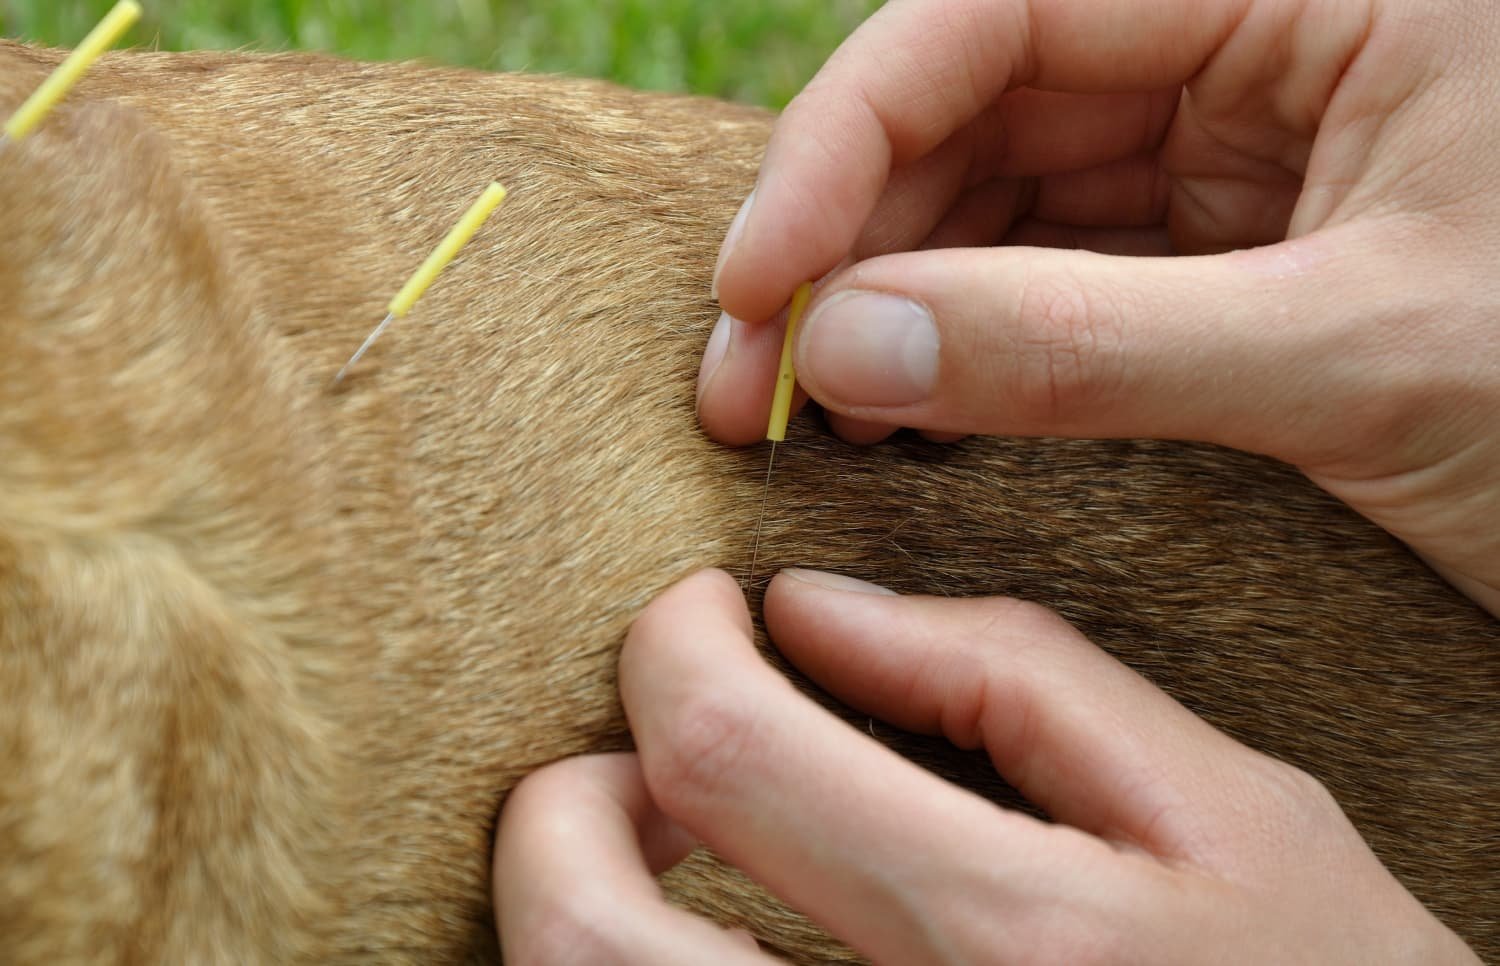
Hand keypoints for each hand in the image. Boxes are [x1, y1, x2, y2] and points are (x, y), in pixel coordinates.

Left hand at [495, 569, 1478, 962]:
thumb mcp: (1231, 810)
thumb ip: (1014, 680)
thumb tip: (815, 613)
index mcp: (1014, 942)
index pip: (726, 756)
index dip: (672, 648)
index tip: (699, 610)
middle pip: (588, 941)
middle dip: (567, 808)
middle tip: (647, 746)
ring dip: (577, 902)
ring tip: (673, 838)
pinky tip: (704, 936)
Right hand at [696, 0, 1499, 615]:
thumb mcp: (1364, 360)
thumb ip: (1089, 345)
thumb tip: (846, 346)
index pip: (1004, 12)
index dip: (849, 141)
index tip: (755, 283)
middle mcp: (1264, 35)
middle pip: (979, 104)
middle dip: (847, 243)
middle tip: (744, 388)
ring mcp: (1242, 144)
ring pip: (1002, 195)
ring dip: (890, 302)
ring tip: (808, 421)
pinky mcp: (1235, 245)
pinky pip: (1059, 272)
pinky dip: (970, 345)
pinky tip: (907, 417)